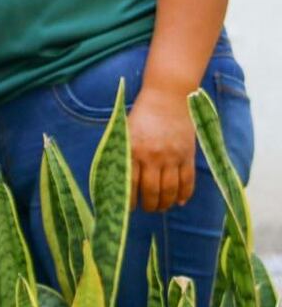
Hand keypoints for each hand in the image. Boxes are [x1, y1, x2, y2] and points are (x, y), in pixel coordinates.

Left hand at [128, 85, 196, 212]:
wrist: (167, 97)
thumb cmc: (142, 115)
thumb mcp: (126, 131)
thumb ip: (123, 152)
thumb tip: (118, 178)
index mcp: (132, 149)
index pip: (129, 183)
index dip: (129, 199)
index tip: (128, 207)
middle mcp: (152, 156)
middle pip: (151, 191)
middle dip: (149, 205)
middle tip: (147, 209)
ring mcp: (171, 156)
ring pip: (170, 190)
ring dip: (165, 203)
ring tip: (161, 207)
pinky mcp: (187, 155)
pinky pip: (188, 181)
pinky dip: (184, 195)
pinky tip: (179, 201)